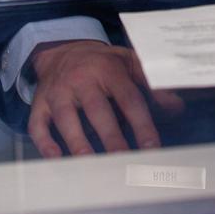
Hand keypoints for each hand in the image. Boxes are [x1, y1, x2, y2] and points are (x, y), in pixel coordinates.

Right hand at [28, 40, 183, 157]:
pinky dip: (44, 142)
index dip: (141, 123)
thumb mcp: (129, 63)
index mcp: (109, 69)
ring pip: (66, 119)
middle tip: (123, 160)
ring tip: (90, 164)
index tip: (152, 147)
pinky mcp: (40, 104)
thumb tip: (177, 106)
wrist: (62, 48)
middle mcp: (82, 79)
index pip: (128, 98)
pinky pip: (38, 124)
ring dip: (78, 142)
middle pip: (98, 110)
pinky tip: (55, 158)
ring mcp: (58, 92)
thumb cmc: (102, 62)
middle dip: (111, 137)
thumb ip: (152, 83)